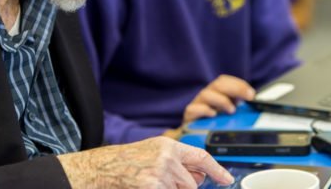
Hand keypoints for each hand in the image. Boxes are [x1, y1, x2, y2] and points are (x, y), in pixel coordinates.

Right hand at [57, 136, 233, 187]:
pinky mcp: (152, 188)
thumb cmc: (129, 161)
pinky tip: (146, 186)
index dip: (217, 170)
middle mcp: (167, 158)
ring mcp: (159, 174)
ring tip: (152, 182)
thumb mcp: (156, 152)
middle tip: (167, 182)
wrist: (103, 167)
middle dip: (184, 187)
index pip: (201, 157)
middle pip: (193, 183)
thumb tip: (202, 175)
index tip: (227, 179)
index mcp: (169, 146)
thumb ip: (179, 161)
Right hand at [183, 74, 255, 123]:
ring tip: (231, 110)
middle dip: (235, 89)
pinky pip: (193, 109)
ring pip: (206, 94)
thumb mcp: (228, 114)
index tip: (251, 94)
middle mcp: (206, 96)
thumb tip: (253, 105)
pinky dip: (204, 110)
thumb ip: (237, 108)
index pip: (224, 81)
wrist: (191, 137)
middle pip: (218, 85)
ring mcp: (197, 105)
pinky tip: (213, 115)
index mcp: (215, 93)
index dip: (238, 84)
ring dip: (221, 100)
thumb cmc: (213, 124)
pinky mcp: (189, 116)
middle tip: (248, 98)